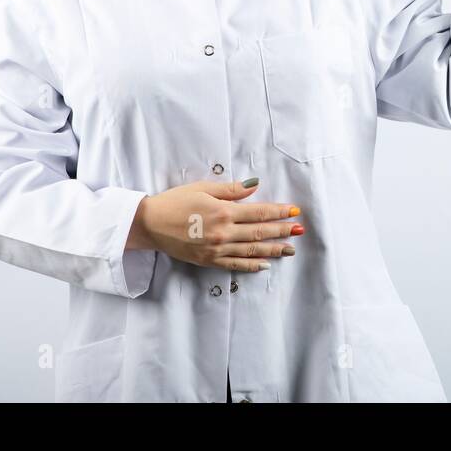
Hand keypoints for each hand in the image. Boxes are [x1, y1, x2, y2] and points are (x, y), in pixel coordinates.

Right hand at [126, 179, 302, 271]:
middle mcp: (223, 232)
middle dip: (282, 231)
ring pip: (252, 250)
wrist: (150, 224)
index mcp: (223, 211)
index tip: (294, 211)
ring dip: (273, 250)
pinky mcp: (209, 261)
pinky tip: (265, 264)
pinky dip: (252, 265)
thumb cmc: (175, 201)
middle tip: (299, 230)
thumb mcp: (203, 188)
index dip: (278, 212)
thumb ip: (231, 190)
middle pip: (259, 232)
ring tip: (290, 249)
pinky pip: (235, 264)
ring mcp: (216, 250)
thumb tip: (255, 186)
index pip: (259, 212)